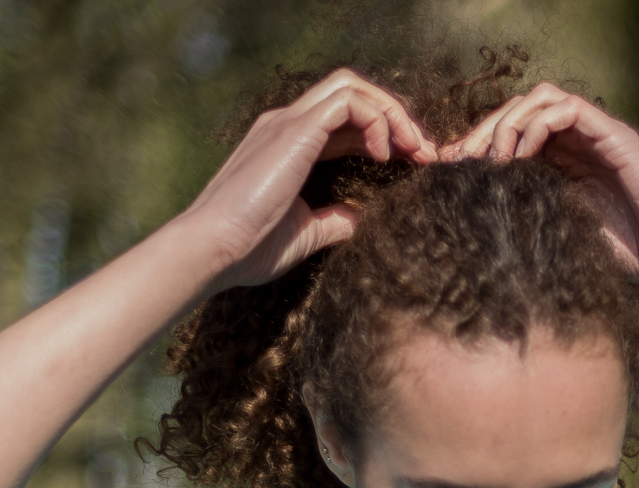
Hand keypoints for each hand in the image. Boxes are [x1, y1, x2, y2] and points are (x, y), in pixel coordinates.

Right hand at [180, 70, 434, 292]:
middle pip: (352, 93)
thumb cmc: (250, 248)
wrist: (213, 249)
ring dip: (392, 113)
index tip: (415, 166)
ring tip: (414, 150)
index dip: (386, 135)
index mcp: (289, 145)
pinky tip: (383, 155)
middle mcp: (287, 124)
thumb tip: (360, 218)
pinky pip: (348, 101)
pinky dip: (376, 120)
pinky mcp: (294, 130)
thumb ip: (333, 219)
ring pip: (351, 87)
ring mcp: (289, 123)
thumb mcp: (305, 233)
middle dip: (396, 117)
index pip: (346, 121)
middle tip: (425, 154)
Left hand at [439, 83, 638, 287]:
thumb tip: (477, 225)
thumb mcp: (564, 237)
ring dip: (507, 122)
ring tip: (492, 158)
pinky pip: (567, 109)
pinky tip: (521, 155)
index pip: (511, 134)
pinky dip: (537, 124)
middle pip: (518, 110)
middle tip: (458, 160)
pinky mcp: (614, 136)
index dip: (476, 146)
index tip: (448, 171)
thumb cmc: (630, 257)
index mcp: (565, 164)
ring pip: (539, 99)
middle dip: (482, 130)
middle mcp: (578, 143)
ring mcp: (597, 135)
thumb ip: (531, 219)